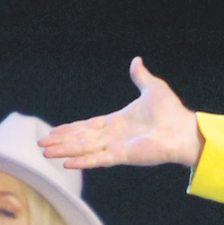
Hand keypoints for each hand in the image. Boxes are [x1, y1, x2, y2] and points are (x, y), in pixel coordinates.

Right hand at [40, 57, 203, 168]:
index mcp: (117, 122)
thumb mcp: (152, 88)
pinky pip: (98, 159)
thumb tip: (136, 60)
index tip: (54, 131)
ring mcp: (116, 147)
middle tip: (41, 145)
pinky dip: (83, 161)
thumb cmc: (171, 111)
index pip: (87, 126)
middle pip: (80, 139)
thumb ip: (140, 76)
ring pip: (84, 149)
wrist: (183, 129)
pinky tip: (67, 163)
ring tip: (46, 153)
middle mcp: (113, 136)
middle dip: (60, 141)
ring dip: (64, 150)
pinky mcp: (123, 156)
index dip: (70, 129)